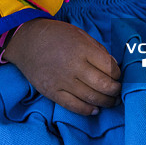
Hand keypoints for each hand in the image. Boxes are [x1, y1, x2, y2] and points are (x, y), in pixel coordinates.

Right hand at [3, 18, 121, 115]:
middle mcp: (74, 66)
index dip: (118, 74)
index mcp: (83, 49)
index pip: (109, 67)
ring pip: (91, 98)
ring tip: (111, 102)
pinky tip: (95, 109)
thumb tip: (112, 67)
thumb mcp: (79, 34)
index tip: (119, 76)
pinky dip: (87, 110)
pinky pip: (74, 106)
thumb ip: (97, 49)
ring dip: (105, 102)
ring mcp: (62, 81)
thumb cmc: (56, 35)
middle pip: (103, 85)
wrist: (27, 41)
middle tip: (119, 91)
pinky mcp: (52, 92)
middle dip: (115, 91)